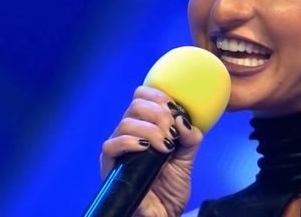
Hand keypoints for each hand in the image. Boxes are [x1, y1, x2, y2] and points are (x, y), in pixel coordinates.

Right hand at [100, 86, 203, 216]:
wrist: (164, 213)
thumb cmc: (170, 187)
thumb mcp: (187, 157)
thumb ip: (190, 136)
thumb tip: (183, 119)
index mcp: (145, 126)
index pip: (142, 96)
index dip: (157, 95)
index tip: (174, 107)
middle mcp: (129, 133)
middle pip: (135, 105)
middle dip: (158, 113)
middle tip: (172, 132)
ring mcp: (118, 149)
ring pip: (125, 123)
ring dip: (150, 130)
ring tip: (165, 145)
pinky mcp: (109, 165)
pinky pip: (111, 145)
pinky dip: (130, 142)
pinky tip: (145, 148)